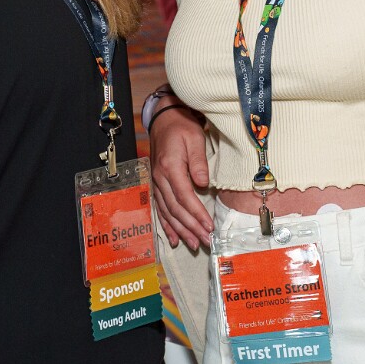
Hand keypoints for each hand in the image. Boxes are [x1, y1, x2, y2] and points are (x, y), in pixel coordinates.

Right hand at [149, 104, 211, 248]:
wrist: (164, 119)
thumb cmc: (182, 128)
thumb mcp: (194, 139)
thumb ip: (199, 162)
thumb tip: (203, 184)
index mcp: (170, 167)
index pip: (184, 196)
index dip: (196, 214)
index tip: (208, 226)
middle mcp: (160, 178)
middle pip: (176, 209)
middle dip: (191, 227)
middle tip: (205, 241)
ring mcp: (156, 183)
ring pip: (168, 212)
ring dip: (180, 230)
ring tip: (193, 244)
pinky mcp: (157, 185)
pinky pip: (160, 209)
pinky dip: (167, 225)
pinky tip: (174, 238)